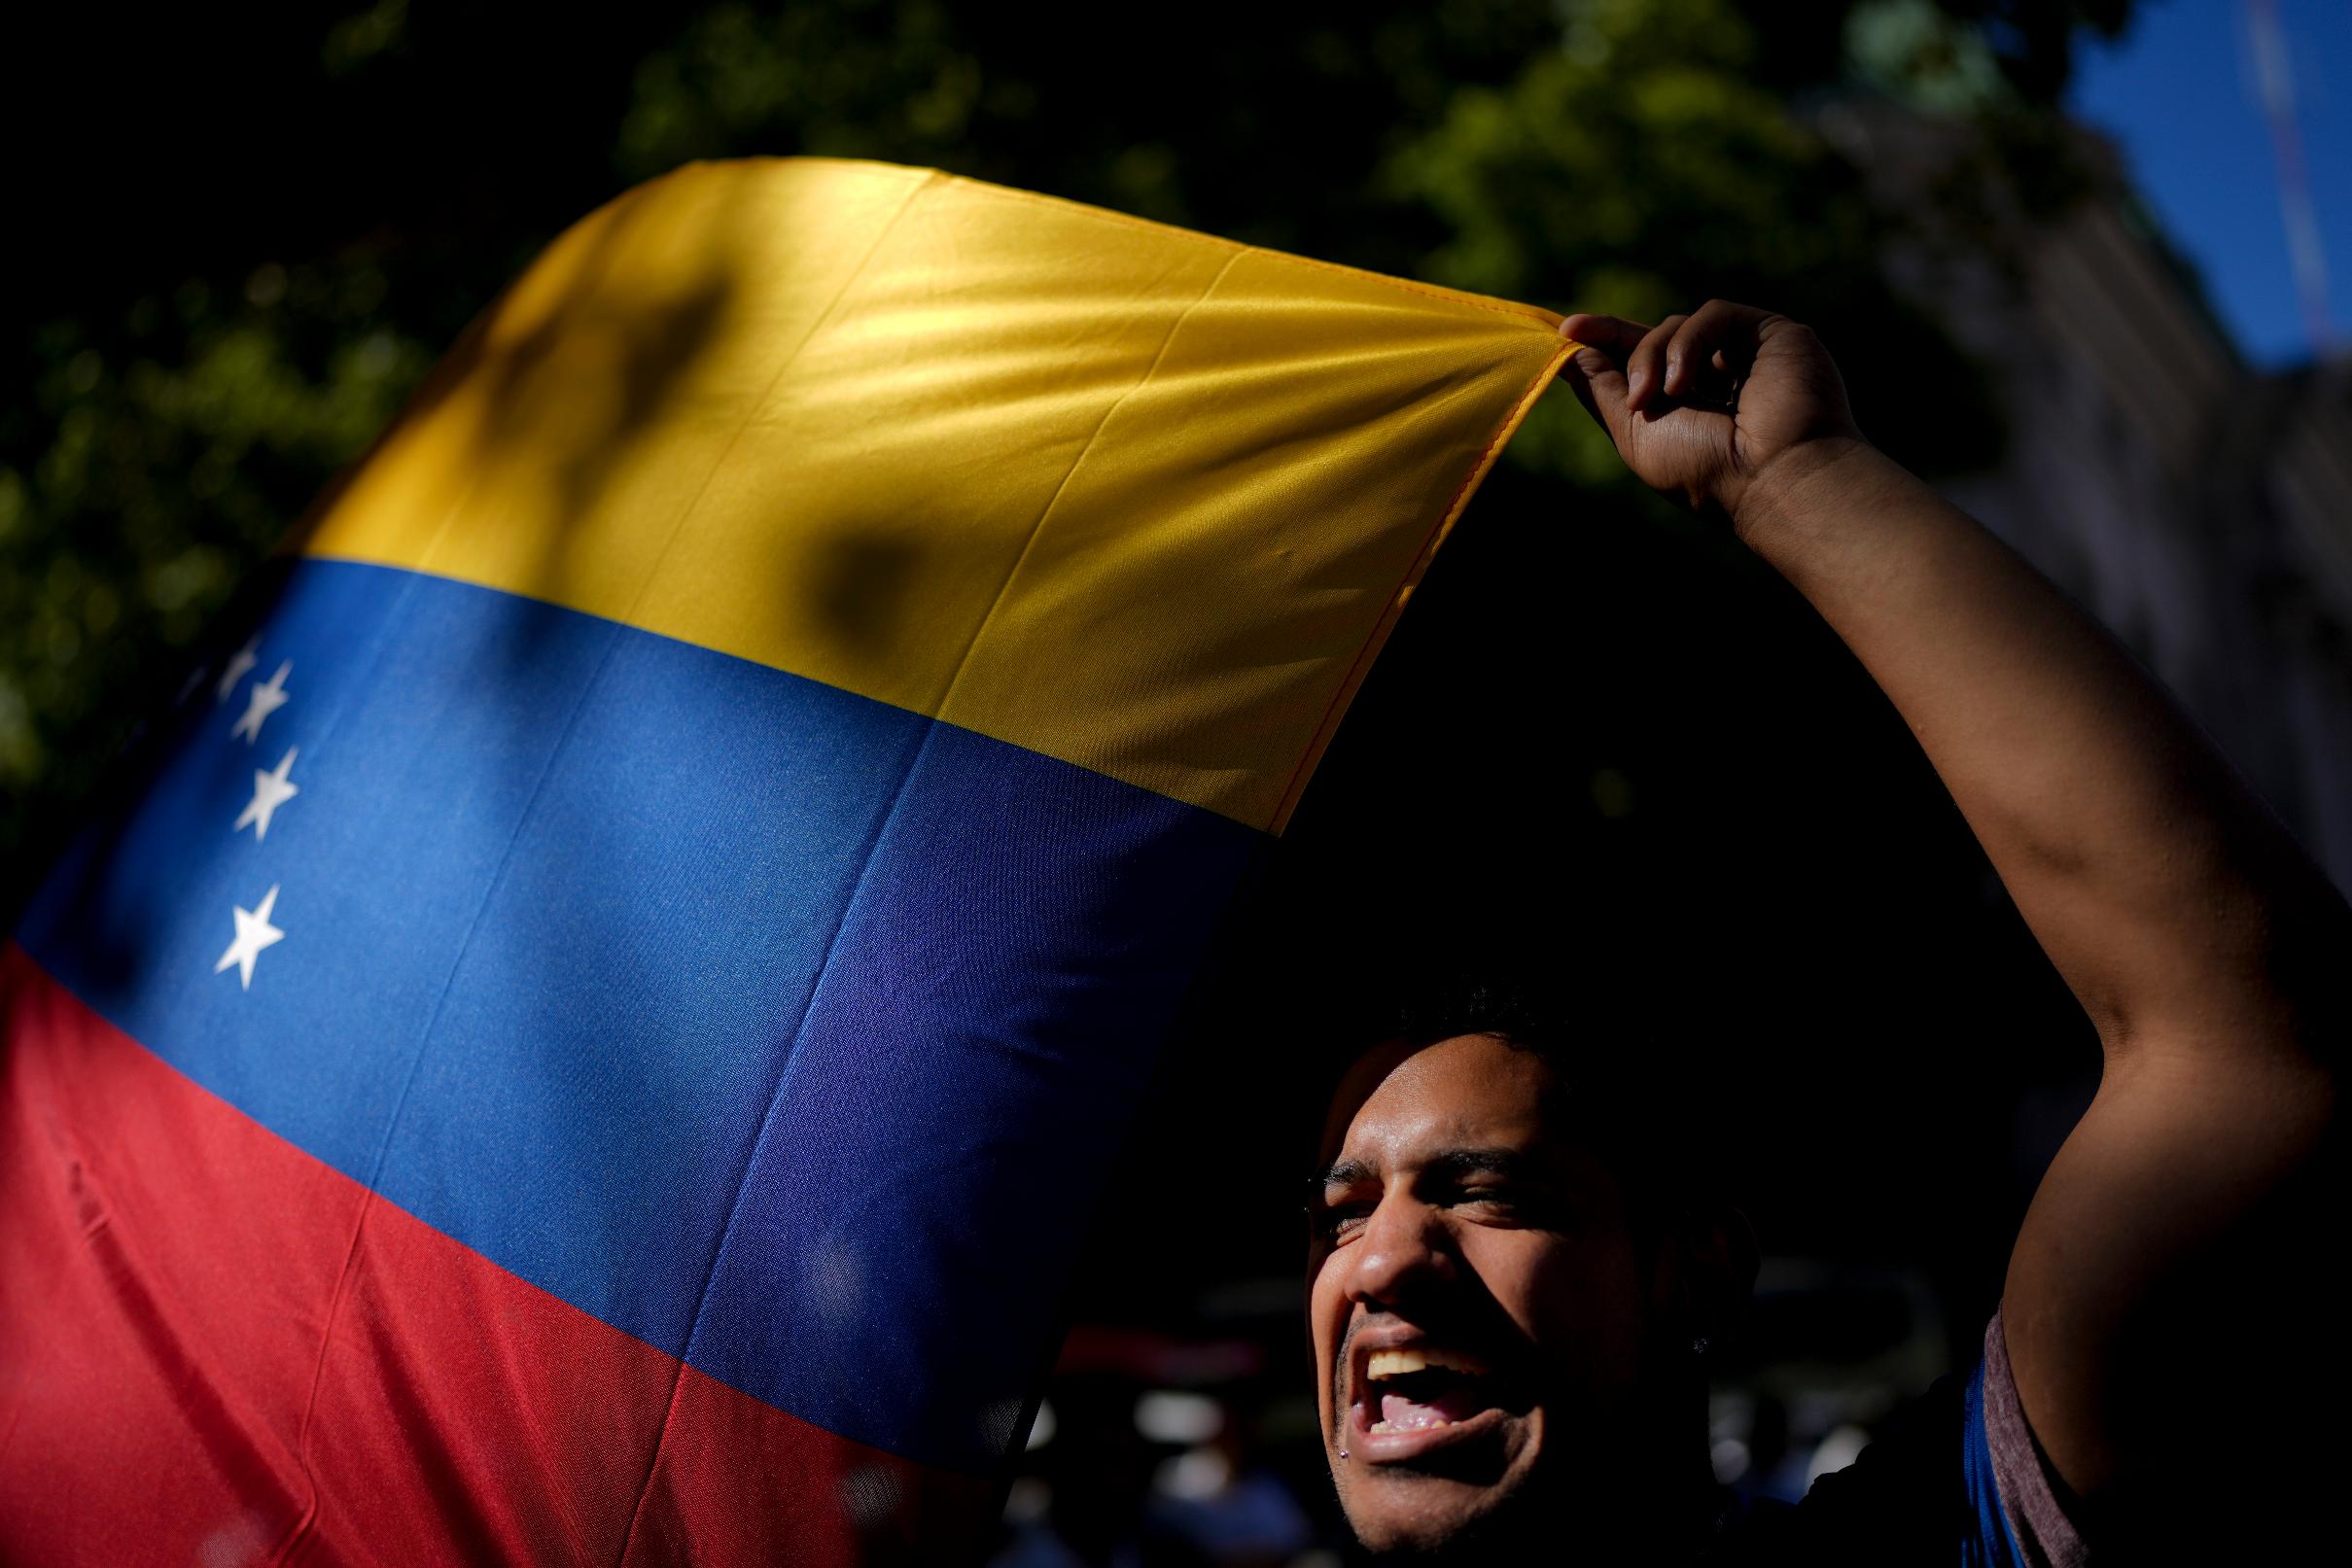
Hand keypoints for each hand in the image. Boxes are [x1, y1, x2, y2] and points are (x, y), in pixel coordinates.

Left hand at [1558, 301, 1866, 537]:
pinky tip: (1685, 382)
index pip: (1640, 358)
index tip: (1565, 330)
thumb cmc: (1704, 471)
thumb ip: (1602, 391)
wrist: (1772, 478)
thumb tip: (1569, 354)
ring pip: (1677, 326)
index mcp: (1688, 406)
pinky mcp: (1771, 333)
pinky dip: (1688, 343)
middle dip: (1623, 349)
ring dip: (1653, 356)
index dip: (1603, 339)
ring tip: (1654, 398)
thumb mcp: (1634, 433)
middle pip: (1653, 337)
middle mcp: (1717, 378)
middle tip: (1613, 374)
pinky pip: (1713, 315)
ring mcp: (1745, 354)